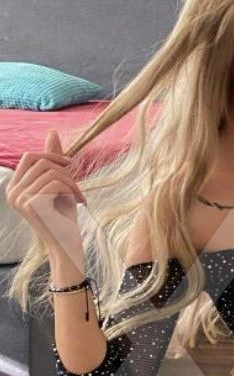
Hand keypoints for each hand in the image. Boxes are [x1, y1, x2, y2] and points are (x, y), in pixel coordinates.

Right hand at [6, 129, 86, 256]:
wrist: (68, 244)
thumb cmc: (64, 216)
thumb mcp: (59, 183)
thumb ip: (53, 159)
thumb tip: (52, 131)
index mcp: (15, 187)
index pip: (29, 156)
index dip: (51, 155)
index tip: (70, 165)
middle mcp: (12, 193)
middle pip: (40, 161)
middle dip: (64, 171)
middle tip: (77, 186)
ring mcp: (19, 199)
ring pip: (50, 172)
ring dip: (72, 182)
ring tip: (79, 196)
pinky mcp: (31, 205)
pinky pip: (55, 183)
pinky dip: (72, 189)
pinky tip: (79, 202)